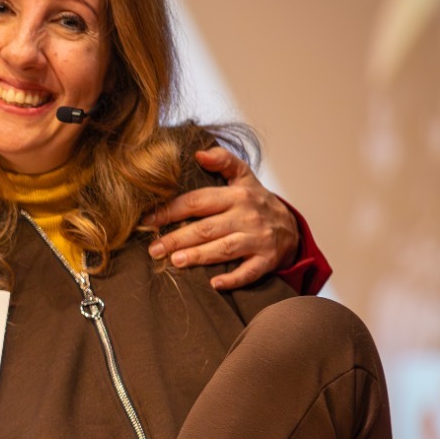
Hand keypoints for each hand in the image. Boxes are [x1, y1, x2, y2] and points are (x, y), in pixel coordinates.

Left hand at [142, 146, 300, 290]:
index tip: (147, 220)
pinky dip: (233, 279)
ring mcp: (258, 239)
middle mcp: (246, 216)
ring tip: (174, 261)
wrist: (291, 227)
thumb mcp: (244, 176)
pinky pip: (249, 271)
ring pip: (224, 249)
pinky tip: (214, 284)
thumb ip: (223, 160)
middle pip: (206, 228)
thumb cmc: (256, 201)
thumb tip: (198, 153)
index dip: (171, 210)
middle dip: (177, 238)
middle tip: (154, 249)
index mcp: (236, 195)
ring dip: (199, 256)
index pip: (197, 201)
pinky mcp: (267, 260)